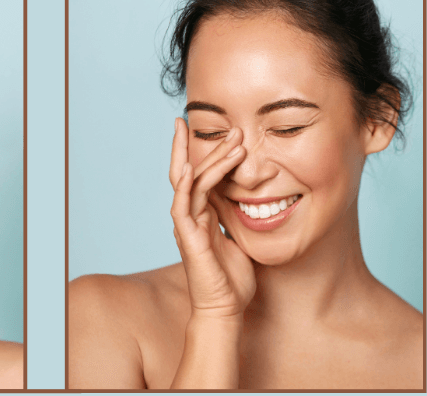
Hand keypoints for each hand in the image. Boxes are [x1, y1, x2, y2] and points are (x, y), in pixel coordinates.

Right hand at [169, 119, 255, 319]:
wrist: (224, 309)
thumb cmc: (233, 280)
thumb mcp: (240, 239)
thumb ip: (238, 218)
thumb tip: (253, 199)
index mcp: (202, 215)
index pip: (199, 176)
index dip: (204, 152)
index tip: (216, 130)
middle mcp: (190, 216)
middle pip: (189, 172)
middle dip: (203, 146)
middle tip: (226, 125)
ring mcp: (186, 225)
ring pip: (191, 183)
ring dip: (210, 160)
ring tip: (234, 141)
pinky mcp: (187, 237)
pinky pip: (182, 205)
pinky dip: (186, 185)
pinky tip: (192, 168)